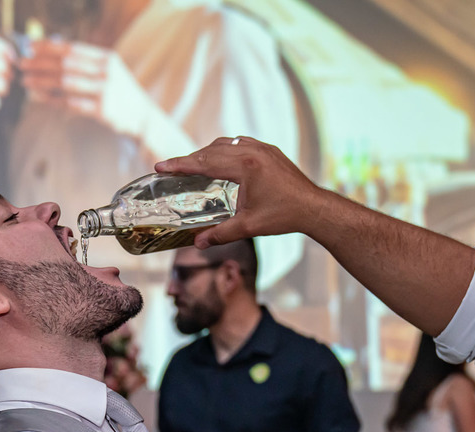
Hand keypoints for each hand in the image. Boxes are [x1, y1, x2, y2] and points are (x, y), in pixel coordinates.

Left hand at [20, 40, 153, 138]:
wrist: (142, 116)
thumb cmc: (120, 92)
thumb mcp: (109, 71)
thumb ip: (87, 62)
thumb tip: (55, 54)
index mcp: (106, 58)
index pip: (72, 48)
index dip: (49, 46)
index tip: (30, 47)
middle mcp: (106, 71)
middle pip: (66, 64)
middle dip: (40, 63)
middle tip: (22, 64)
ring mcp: (105, 91)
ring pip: (66, 83)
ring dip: (43, 82)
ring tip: (26, 82)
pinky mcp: (102, 109)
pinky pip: (72, 103)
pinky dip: (54, 100)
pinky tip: (40, 98)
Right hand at [155, 136, 326, 247]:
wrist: (313, 207)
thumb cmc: (284, 215)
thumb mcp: (249, 226)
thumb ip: (221, 233)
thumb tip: (198, 243)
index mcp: (245, 166)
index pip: (205, 162)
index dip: (180, 164)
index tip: (161, 166)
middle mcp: (252, 151)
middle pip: (212, 151)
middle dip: (190, 159)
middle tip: (171, 168)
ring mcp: (262, 149)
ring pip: (226, 144)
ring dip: (208, 153)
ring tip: (194, 165)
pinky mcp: (270, 152)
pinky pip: (240, 144)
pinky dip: (225, 151)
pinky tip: (222, 161)